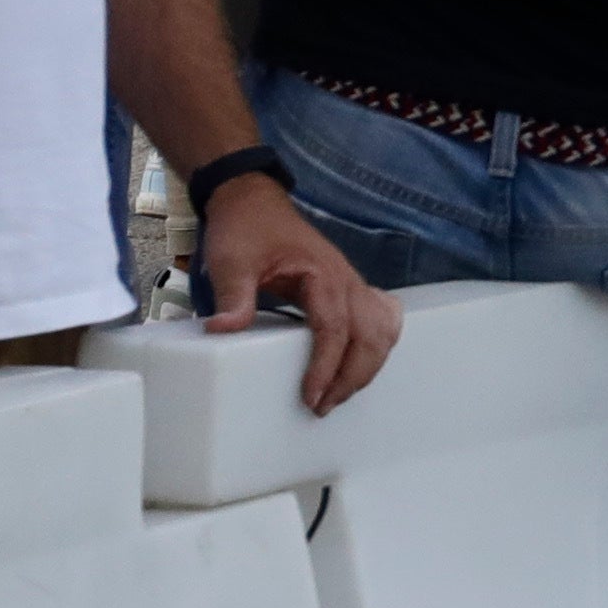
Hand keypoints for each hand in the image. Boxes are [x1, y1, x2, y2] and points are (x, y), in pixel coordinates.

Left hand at [193, 172, 395, 409]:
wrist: (253, 200)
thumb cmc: (245, 229)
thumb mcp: (232, 261)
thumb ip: (234, 296)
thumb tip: (224, 330)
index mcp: (324, 275)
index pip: (336, 330)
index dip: (327, 367)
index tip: (310, 397)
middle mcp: (347, 281)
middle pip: (371, 336)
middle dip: (352, 377)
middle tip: (322, 407)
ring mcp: (352, 284)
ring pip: (383, 330)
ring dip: (367, 366)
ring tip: (337, 393)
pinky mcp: (347, 288)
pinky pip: (379, 319)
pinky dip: (376, 345)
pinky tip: (359, 363)